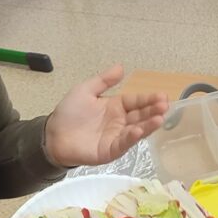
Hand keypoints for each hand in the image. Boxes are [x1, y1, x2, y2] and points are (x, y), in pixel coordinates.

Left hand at [44, 65, 168, 166]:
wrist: (52, 135)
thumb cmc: (68, 113)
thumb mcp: (85, 90)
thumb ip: (103, 80)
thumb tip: (121, 66)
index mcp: (116, 106)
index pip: (136, 101)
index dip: (149, 98)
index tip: (162, 96)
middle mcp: (120, 122)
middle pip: (141, 115)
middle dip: (154, 110)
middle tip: (165, 105)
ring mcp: (116, 137)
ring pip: (136, 130)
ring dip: (148, 125)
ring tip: (160, 118)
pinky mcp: (110, 151)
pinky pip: (123, 144)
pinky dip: (131, 138)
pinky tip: (138, 130)